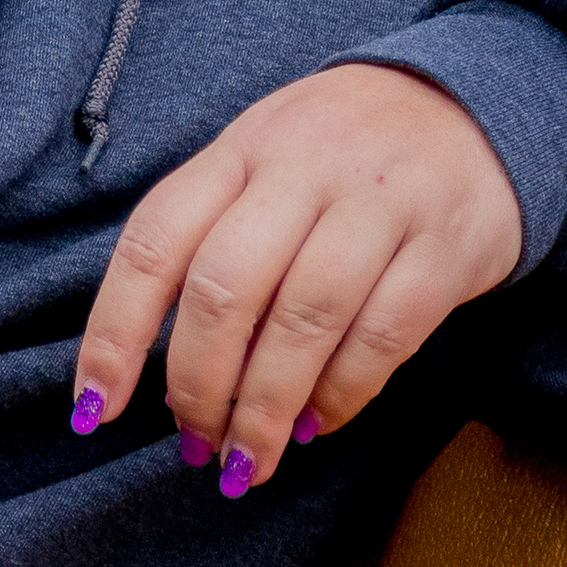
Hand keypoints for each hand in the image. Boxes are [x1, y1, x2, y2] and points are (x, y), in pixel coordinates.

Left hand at [71, 61, 522, 498]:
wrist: (470, 106)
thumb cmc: (338, 160)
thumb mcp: (262, 167)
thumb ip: (212, 246)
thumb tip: (161, 376)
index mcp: (239, 150)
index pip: (155, 243)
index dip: (115, 333)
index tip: (96, 409)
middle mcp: (303, 166)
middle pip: (225, 288)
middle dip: (199, 385)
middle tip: (195, 445)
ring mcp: (380, 201)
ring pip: (304, 318)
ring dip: (265, 407)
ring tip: (249, 460)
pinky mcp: (446, 244)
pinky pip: (384, 334)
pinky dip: (342, 392)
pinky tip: (318, 424)